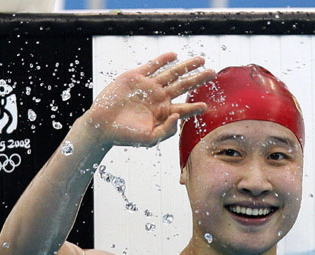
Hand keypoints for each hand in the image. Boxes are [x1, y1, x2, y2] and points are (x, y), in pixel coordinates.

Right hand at [84, 52, 215, 146]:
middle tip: (213, 73)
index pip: (184, 108)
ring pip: (171, 73)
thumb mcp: (149, 139)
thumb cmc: (124, 136)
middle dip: (198, 79)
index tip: (206, 105)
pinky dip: (163, 60)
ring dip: (186, 66)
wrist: (101, 125)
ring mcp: (147, 86)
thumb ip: (167, 130)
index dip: (195, 107)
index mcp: (162, 113)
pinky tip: (174, 56)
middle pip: (183, 86)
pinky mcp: (135, 77)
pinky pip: (152, 66)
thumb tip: (179, 115)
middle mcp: (158, 98)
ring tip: (201, 60)